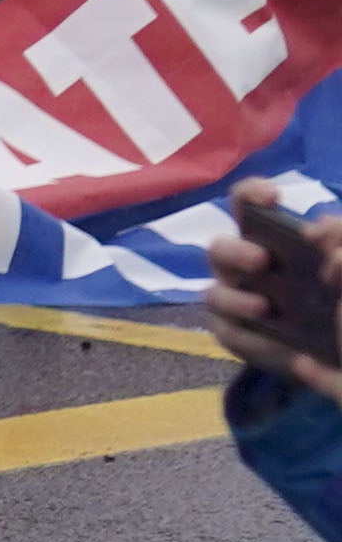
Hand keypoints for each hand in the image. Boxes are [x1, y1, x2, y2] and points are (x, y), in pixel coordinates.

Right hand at [203, 181, 341, 398]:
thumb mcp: (340, 263)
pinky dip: (252, 339)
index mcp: (265, 236)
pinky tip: (278, 344)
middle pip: (218, 248)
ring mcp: (230, 299)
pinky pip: (228, 333)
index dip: (250, 193)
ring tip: (264, 308)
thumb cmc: (330, 293)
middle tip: (262, 260)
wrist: (333, 347)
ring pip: (212, 294)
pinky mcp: (231, 332)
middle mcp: (239, 263)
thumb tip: (318, 230)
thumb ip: (337, 237)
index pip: (244, 203)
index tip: (272, 197)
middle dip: (236, 252)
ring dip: (236, 300)